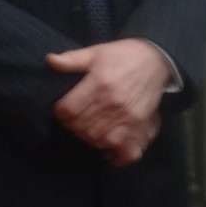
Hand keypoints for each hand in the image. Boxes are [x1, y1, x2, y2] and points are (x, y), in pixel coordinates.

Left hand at [46, 39, 171, 165]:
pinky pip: (124, 151)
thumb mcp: (96, 52)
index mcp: (98, 84)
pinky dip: (113, 154)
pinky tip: (106, 148)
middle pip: (80, 127)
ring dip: (88, 137)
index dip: (60, 112)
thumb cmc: (122, 55)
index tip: (61, 109)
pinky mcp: (139, 126)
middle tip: (73, 119)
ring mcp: (127, 118)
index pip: (68, 110)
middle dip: (71, 125)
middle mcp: (112, 104)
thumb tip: (49, 60)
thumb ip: (72, 59)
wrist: (156, 60)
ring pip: (97, 140)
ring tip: (87, 129)